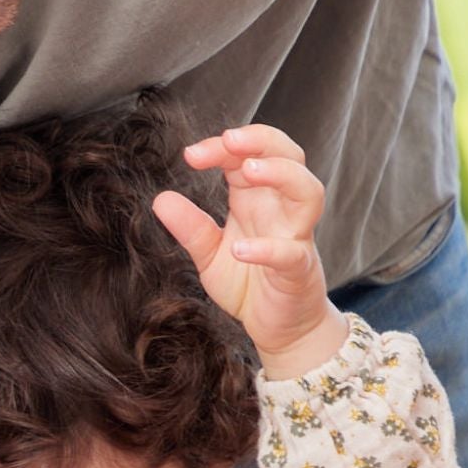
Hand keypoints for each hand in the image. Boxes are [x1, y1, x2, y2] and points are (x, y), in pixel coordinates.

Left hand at [152, 125, 345, 376]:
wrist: (279, 329)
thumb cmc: (250, 285)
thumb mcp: (210, 255)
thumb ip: (191, 228)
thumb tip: (159, 199)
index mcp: (257, 199)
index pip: (247, 155)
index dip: (222, 147)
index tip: (190, 154)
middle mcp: (281, 210)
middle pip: (289, 155)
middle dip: (261, 140)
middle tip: (228, 139)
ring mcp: (295, 237)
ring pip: (308, 191)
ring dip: (281, 174)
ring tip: (246, 172)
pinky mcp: (299, 271)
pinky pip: (291, 253)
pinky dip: (268, 248)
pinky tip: (239, 249)